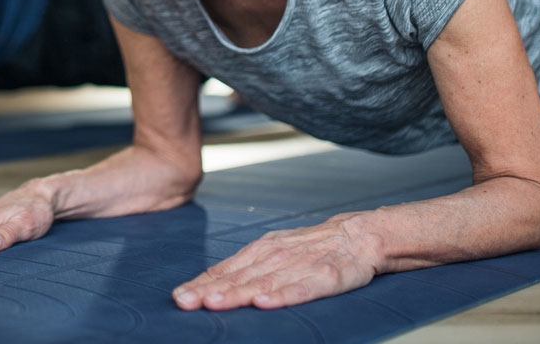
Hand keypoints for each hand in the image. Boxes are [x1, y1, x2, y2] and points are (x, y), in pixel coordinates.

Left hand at [173, 212, 378, 310]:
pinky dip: (283, 296)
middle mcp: (277, 255)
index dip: (202, 284)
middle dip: (210, 290)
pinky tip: (265, 303)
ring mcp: (302, 265)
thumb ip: (246, 268)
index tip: (180, 296)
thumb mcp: (275, 250)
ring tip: (214, 303)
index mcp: (262, 250)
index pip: (225, 269)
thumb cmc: (311, 247)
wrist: (359, 235)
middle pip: (239, 277)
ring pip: (264, 282)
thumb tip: (210, 286)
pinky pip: (303, 288)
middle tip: (186, 302)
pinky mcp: (327, 276)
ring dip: (238, 293)